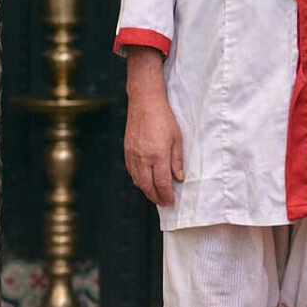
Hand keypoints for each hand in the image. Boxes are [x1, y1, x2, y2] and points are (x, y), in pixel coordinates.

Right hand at [124, 92, 183, 206]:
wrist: (145, 104)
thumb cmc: (163, 118)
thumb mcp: (177, 138)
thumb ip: (177, 160)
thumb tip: (179, 178)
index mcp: (158, 155)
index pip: (161, 183)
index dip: (166, 195)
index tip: (171, 201)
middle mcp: (143, 158)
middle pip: (148, 186)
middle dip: (156, 197)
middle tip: (164, 203)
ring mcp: (133, 155)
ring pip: (138, 181)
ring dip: (147, 191)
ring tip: (156, 196)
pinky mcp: (127, 151)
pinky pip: (131, 172)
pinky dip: (138, 180)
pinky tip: (145, 182)